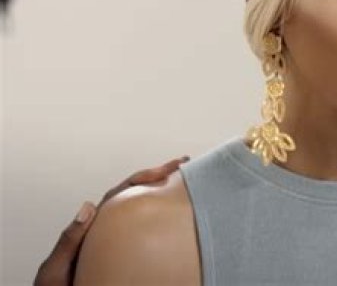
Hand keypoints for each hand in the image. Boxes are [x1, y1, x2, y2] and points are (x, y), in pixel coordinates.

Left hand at [33, 155, 189, 285]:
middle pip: (134, 195)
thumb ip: (70, 240)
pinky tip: (173, 221)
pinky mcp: (124, 258)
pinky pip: (143, 233)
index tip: (166, 169)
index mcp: (91, 228)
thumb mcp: (56, 269)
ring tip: (182, 184)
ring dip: (159, 193)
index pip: (120, 193)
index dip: (143, 177)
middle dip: (158, 177)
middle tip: (182, 165)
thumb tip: (88, 207)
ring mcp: (115, 241)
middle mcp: (105, 230)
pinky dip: (158, 220)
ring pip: (140, 211)